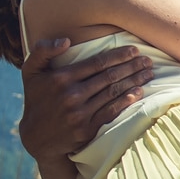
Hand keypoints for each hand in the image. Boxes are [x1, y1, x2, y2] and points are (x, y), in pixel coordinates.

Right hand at [19, 38, 152, 160]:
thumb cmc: (36, 99)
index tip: (134, 50)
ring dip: (134, 81)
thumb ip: (42, 51)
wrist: (35, 137)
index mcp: (61, 78)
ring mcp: (80, 113)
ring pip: (113, 93)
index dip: (118, 56)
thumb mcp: (30, 71)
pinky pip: (111, 112)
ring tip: (148, 74)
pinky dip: (126, 101)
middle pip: (109, 77)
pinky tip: (139, 92)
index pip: (97, 63)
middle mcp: (72, 95)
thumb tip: (65, 41)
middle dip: (132, 67)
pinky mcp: (87, 129)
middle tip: (148, 61)